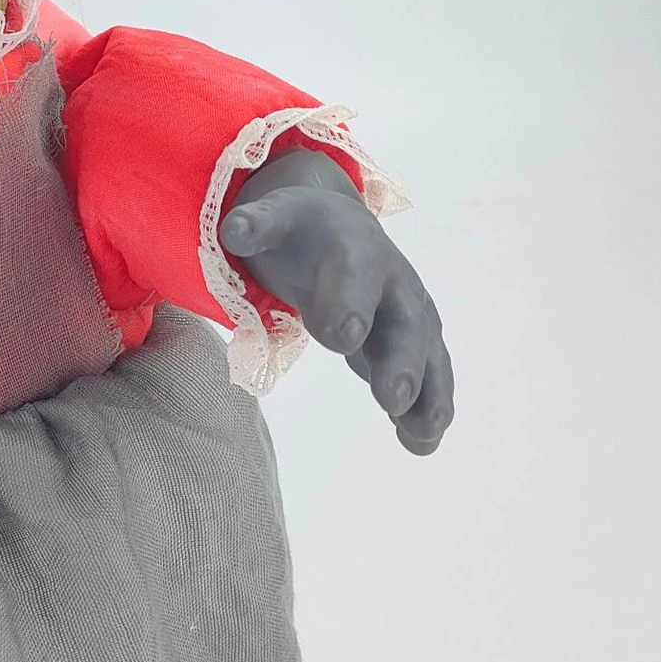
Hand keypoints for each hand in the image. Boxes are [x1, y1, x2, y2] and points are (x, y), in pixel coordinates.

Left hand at [220, 176, 453, 454]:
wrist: (337, 226)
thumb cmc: (299, 230)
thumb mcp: (274, 218)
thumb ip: (254, 226)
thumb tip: (233, 231)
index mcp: (353, 249)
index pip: (354, 276)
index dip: (349, 304)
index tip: (342, 338)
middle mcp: (393, 281)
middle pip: (403, 322)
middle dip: (400, 359)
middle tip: (392, 397)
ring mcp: (409, 312)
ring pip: (425, 353)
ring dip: (426, 393)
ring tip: (422, 435)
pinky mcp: (412, 342)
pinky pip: (427, 375)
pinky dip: (427, 407)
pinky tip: (420, 443)